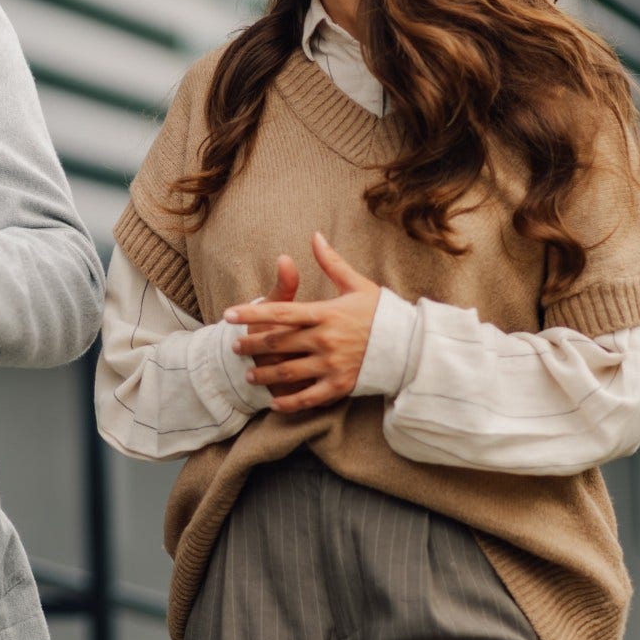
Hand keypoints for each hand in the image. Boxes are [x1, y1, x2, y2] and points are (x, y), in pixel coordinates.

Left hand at [226, 232, 379, 412]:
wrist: (411, 344)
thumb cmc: (382, 313)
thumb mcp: (357, 285)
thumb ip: (332, 263)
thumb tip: (315, 236)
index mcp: (326, 313)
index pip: (280, 312)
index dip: (251, 313)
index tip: (228, 315)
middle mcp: (325, 339)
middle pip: (278, 343)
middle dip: (252, 346)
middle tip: (234, 347)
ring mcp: (332, 365)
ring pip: (287, 372)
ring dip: (264, 375)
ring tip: (248, 376)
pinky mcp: (340, 386)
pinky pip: (309, 397)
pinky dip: (290, 403)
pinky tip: (275, 404)